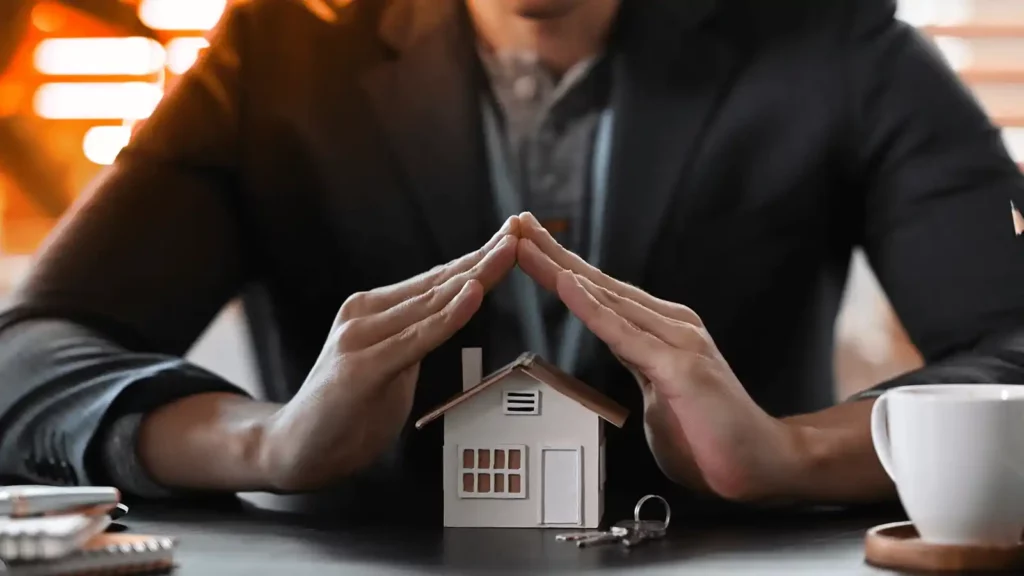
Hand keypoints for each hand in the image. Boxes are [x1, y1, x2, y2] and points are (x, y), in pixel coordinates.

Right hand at [258, 217, 519, 491]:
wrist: (294, 449)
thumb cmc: (346, 410)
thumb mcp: (391, 365)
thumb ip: (415, 337)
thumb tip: (450, 315)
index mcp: (374, 310)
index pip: (436, 280)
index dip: (477, 258)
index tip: (512, 236)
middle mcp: (366, 314)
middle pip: (439, 282)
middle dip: (485, 255)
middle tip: (521, 228)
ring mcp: (361, 337)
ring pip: (432, 302)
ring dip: (476, 274)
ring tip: (508, 249)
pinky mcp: (361, 367)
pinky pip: (417, 339)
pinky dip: (449, 316)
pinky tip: (472, 294)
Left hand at [516, 212, 800, 500]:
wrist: (761, 463)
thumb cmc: (710, 433)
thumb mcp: (659, 392)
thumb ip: (637, 363)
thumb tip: (617, 350)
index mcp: (660, 330)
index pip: (601, 293)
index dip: (562, 266)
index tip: (529, 244)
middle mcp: (668, 325)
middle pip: (598, 283)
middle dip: (553, 252)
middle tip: (516, 223)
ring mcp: (675, 342)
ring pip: (606, 299)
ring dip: (561, 269)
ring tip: (526, 244)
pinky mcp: (678, 367)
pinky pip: (624, 334)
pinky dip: (592, 308)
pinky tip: (567, 285)